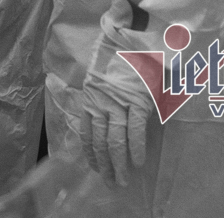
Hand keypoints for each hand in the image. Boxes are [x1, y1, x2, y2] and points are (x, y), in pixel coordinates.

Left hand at [78, 49, 151, 187]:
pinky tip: (138, 162)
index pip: (86, 134)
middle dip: (105, 166)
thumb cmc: (119, 62)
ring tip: (123, 180)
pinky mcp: (136, 101)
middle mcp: (100, 104)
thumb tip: (105, 127)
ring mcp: (118, 104)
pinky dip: (136, 148)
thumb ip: (102, 103)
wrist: (131, 40)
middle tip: (110, 183)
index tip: (95, 168)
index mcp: (90, 100)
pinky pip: (135, 130)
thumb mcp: (103, 82)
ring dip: (119, 164)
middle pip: (100, 142)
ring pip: (115, 140)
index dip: (90, 153)